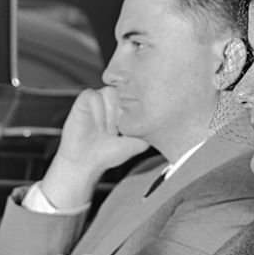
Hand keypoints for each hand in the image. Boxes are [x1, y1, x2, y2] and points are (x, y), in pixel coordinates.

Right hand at [40, 87, 150, 208]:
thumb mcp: (137, 143)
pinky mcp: (84, 99)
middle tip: (116, 131)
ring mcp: (99, 98)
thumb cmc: (109, 154)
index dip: (134, 112)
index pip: (138, 95)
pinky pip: (94, 95)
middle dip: (122, 113)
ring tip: (107, 130)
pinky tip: (96, 126)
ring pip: (110, 92)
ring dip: (110, 114)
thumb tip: (169, 125)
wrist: (85, 163)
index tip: (128, 130)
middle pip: (125, 91)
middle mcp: (113, 99)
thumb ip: (151, 131)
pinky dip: (97, 112)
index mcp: (125, 106)